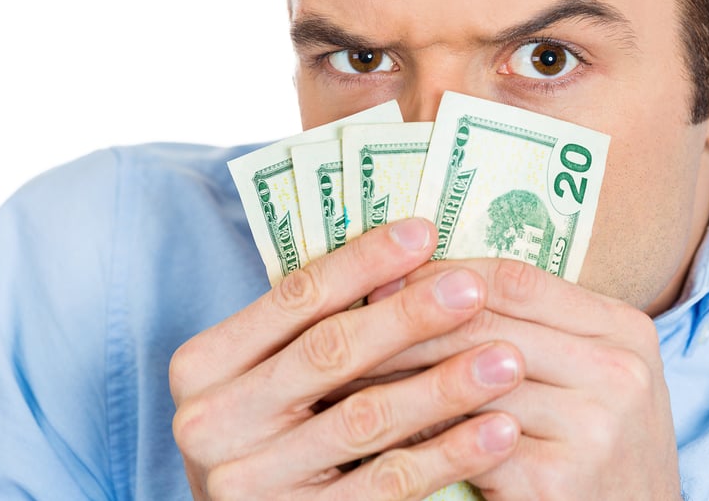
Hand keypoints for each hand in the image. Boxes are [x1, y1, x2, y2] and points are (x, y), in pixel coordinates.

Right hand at [168, 219, 523, 499]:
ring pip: (365, 418)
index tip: (426, 231)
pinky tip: (498, 431)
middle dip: (408, 316)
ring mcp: (250, 483)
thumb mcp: (270, 374)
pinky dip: (449, 454)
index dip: (364, 261)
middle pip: (329, 353)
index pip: (294, 298)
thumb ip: (315, 326)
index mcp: (203, 366)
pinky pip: (388, 483)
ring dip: (444, 386)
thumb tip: (412, 251)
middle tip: (472, 289)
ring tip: (505, 359)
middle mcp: (211, 423)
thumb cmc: (275, 429)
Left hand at [366, 257, 681, 499]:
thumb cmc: (604, 450)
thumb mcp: (595, 377)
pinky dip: (416, 435)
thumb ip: (537, 332)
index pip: (517, 279)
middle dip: (407, 323)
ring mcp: (592, 427)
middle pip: (485, 324)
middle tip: (347, 323)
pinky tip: (381, 431)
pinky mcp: (557, 482)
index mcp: (624, 329)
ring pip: (467, 381)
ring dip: (398, 377)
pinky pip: (464, 443)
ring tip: (350, 374)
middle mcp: (617, 370)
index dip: (443, 274)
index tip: (388, 278)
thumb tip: (428, 288)